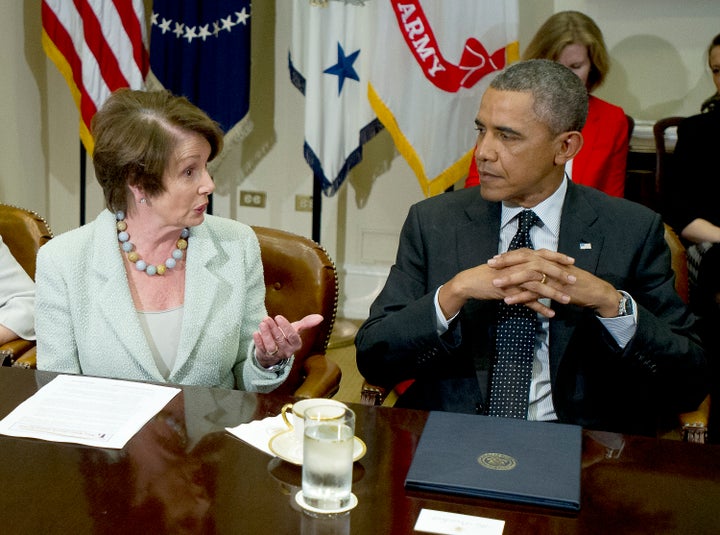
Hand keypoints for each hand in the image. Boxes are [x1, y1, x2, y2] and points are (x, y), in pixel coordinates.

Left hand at [253, 314, 322, 367]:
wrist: (275, 351)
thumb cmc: (286, 337)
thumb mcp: (296, 330)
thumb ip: (306, 323)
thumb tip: (320, 317)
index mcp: (296, 345)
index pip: (292, 336)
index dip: (286, 327)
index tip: (278, 317)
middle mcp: (287, 351)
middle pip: (280, 340)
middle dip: (273, 328)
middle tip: (267, 318)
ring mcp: (275, 355)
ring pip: (271, 346)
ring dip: (266, 334)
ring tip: (262, 324)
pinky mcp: (265, 356)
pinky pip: (261, 349)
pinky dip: (258, 341)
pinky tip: (256, 333)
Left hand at [490, 249, 618, 316]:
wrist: (593, 291)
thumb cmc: (573, 282)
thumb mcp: (556, 272)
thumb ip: (542, 269)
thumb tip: (527, 267)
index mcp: (547, 259)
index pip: (525, 254)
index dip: (509, 256)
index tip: (494, 258)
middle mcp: (548, 265)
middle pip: (523, 260)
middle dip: (505, 263)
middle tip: (489, 265)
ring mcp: (552, 276)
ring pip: (527, 275)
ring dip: (510, 279)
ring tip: (495, 283)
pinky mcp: (555, 289)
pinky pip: (535, 293)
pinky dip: (521, 297)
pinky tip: (508, 301)